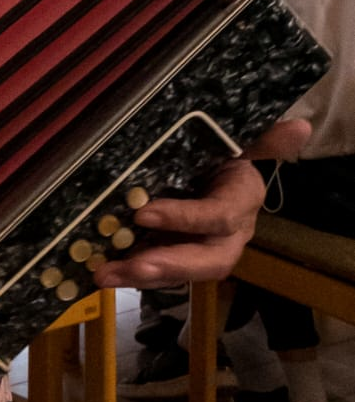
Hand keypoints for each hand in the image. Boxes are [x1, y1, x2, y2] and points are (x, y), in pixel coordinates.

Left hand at [92, 119, 311, 288]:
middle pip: (205, 261)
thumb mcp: (238, 142)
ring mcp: (202, 250)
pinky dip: (129, 275)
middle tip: (131, 266)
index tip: (142, 213)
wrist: (213, 170)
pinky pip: (156, 272)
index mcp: (243, 201)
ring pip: (178, 272)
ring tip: (104, 276)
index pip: (218, 216)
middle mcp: (228, 235)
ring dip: (141, 277)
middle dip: (168, 265)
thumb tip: (301, 125)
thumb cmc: (222, 154)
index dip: (184, 218)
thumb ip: (262, 138)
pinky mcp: (176, 258)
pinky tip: (100, 274)